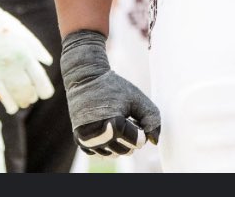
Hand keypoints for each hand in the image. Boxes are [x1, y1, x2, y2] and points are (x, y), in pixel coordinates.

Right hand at [0, 0, 55, 114]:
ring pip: (15, 93)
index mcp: (26, 54)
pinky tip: (13, 109)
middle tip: (35, 97)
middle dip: (33, 96)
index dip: (45, 90)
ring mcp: (1, 70)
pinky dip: (7, 102)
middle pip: (28, 89)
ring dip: (23, 100)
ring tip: (26, 102)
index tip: (47, 94)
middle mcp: (14, 64)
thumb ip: (38, 50)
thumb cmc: (5, 26)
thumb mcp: (26, 35)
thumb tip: (48, 63)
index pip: (39, 78)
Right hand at [61, 29, 160, 156]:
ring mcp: (87, 141)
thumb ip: (152, 118)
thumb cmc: (114, 87)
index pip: (137, 142)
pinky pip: (101, 153)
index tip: (136, 116)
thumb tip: (154, 141)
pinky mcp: (80, 142)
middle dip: (132, 137)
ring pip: (113, 154)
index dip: (142, 130)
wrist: (85, 79)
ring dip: (120, 141)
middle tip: (128, 118)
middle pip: (126, 151)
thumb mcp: (138, 98)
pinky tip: (107, 128)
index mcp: (112, 126)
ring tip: (118, 122)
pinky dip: (108, 144)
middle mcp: (97, 137)